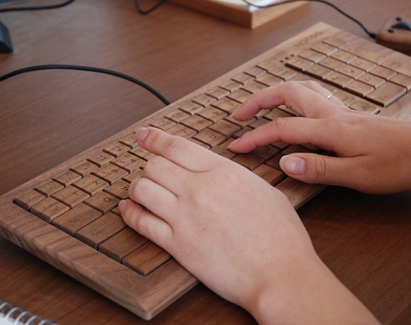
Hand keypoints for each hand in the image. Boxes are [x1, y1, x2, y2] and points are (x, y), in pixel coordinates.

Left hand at [119, 127, 377, 323]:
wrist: (280, 273)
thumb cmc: (282, 237)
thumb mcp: (265, 191)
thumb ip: (237, 178)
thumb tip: (221, 174)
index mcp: (223, 172)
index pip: (177, 147)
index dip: (155, 138)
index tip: (144, 136)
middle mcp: (199, 189)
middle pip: (155, 165)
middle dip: (149, 165)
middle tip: (149, 169)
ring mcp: (185, 217)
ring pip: (142, 190)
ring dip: (137, 187)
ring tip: (139, 190)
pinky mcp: (178, 245)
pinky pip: (142, 223)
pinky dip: (130, 214)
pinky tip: (128, 210)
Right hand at [229, 81, 410, 192]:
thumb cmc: (399, 164)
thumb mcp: (359, 175)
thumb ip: (320, 168)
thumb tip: (285, 162)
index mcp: (330, 130)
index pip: (282, 129)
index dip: (255, 137)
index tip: (235, 147)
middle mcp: (333, 114)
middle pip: (287, 94)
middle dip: (258, 101)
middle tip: (238, 115)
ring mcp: (341, 112)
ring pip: (301, 90)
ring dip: (275, 94)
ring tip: (259, 106)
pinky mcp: (349, 115)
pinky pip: (315, 96)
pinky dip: (295, 97)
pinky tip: (295, 109)